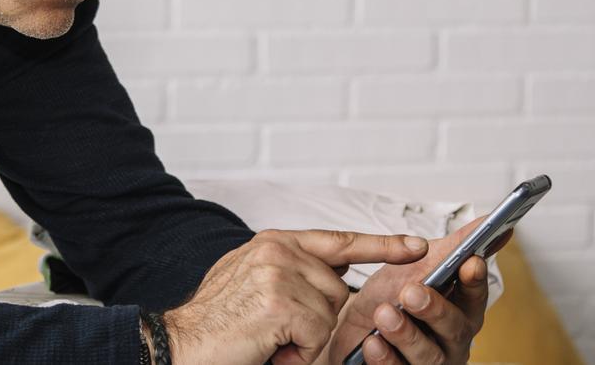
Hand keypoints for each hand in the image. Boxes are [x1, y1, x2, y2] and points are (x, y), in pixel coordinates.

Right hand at [162, 229, 429, 364]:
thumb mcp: (254, 283)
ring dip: (306, 341)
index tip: (417, 246)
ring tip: (269, 341)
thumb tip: (338, 274)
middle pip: (338, 292)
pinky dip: (299, 353)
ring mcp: (279, 272)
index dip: (381, 244)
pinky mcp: (279, 301)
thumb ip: (293, 272)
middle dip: (317, 323)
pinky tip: (270, 349)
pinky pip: (317, 335)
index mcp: (275, 242)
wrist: (178, 346)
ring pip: (329, 316)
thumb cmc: (217, 324)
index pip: (339, 241)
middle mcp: (278, 249)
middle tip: (275, 333)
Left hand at [315, 217, 511, 364]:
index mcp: (461, 309)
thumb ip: (453, 246)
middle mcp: (451, 340)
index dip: (474, 281)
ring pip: (427, 354)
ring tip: (383, 315)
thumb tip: (490, 221)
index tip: (469, 262)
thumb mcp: (418, 265)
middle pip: (454, 328)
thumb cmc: (391, 296)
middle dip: (434, 308)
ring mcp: (429, 361)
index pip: (475, 296)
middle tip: (410, 291)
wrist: (352, 327)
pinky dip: (385, 359)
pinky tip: (372, 343)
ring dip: (405, 333)